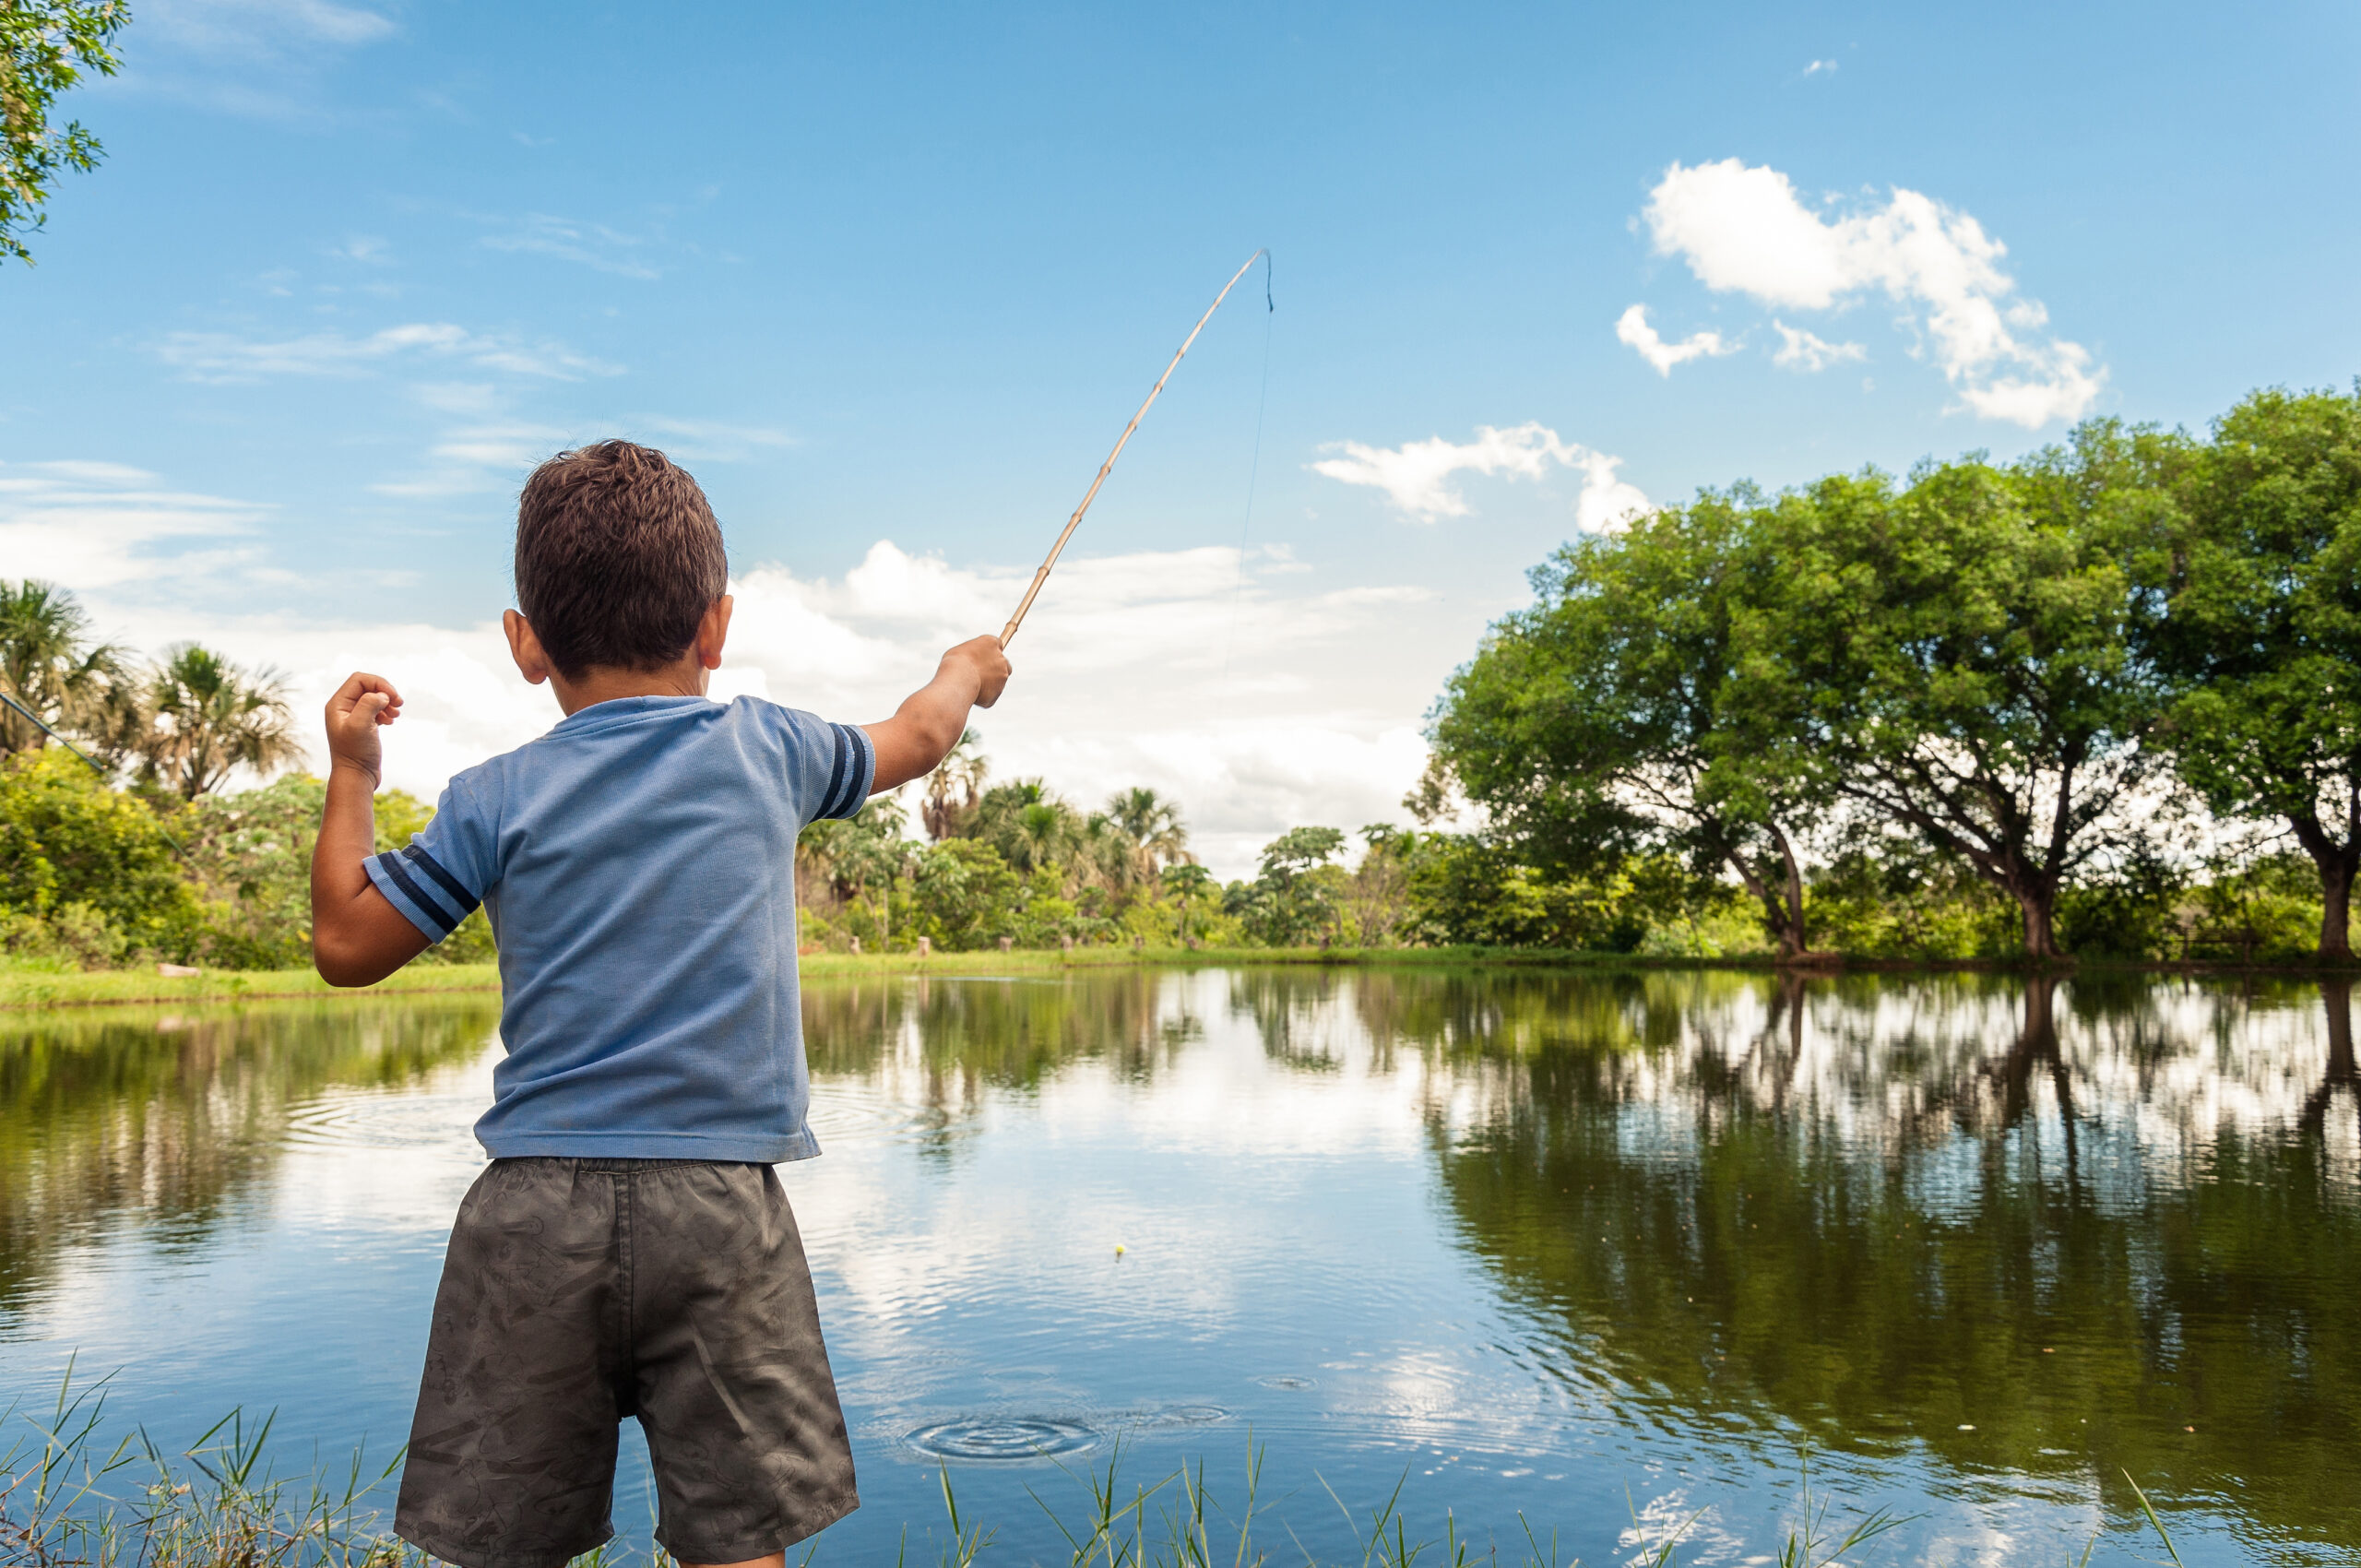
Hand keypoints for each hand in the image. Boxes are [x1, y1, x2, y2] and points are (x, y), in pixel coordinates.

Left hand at [324, 671, 402, 785]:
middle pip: (367, 686)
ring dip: (387, 702)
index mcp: (337, 704)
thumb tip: (381, 696)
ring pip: (373, 697)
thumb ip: (369, 704)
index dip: (379, 684)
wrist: (357, 777)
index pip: (360, 680)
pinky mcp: (362, 726)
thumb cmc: (356, 753)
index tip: (393, 698)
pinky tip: (391, 722)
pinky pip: (375, 709)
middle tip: (399, 704)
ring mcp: (352, 717)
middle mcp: (342, 708)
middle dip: (385, 692)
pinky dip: (386, 711)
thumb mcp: (361, 725)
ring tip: (396, 714)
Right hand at [945, 635, 1011, 709]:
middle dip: (994, 669)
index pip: (998, 645)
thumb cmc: (955, 662)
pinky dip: (983, 696)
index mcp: (991, 643)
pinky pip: (991, 695)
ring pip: (998, 681)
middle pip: (1003, 664)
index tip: (984, 658)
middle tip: (979, 674)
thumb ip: (971, 655)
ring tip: (969, 685)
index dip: (990, 653)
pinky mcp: (998, 692)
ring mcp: (1002, 676)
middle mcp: (1001, 659)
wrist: (958, 678)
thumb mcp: (960, 651)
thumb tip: (971, 663)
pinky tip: (970, 693)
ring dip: (987, 684)